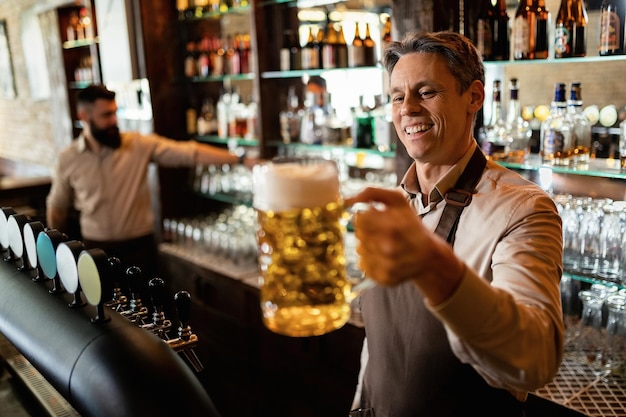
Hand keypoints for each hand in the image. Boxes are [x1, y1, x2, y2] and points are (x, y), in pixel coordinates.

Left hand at [345, 187, 463, 303]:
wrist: (428, 256)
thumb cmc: (411, 225)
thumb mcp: (398, 201)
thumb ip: (371, 193)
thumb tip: (346, 200)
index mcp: (392, 227)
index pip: (360, 220)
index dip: (366, 217)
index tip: (377, 218)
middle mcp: (389, 249)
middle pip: (359, 234)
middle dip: (368, 230)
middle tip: (385, 232)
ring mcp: (386, 266)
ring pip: (359, 250)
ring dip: (369, 245)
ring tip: (386, 244)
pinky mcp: (383, 279)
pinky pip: (363, 265)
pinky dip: (371, 259)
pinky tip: (384, 257)